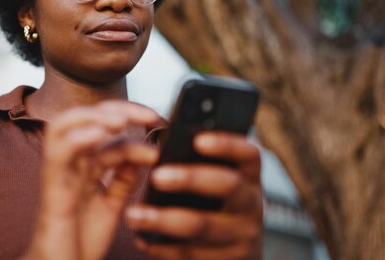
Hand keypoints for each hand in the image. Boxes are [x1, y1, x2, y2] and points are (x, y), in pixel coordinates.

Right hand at [25, 101, 160, 259]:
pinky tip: (102, 135)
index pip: (105, 128)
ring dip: (94, 117)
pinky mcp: (52, 191)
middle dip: (118, 109)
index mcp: (84, 166)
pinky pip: (59, 155)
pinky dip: (79, 139)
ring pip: (63, 126)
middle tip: (150, 116)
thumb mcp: (111, 206)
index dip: (132, 119)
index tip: (160, 123)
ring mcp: (59, 175)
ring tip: (123, 121)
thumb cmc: (80, 243)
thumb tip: (143, 152)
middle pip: (85, 119)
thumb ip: (122, 180)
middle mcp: (70, 165)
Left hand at [126, 132, 262, 259]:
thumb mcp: (219, 179)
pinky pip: (191, 253)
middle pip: (227, 186)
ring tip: (133, 214)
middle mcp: (251, 202)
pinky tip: (142, 238)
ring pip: (203, 226)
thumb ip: (197, 160)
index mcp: (248, 175)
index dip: (226, 144)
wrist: (236, 251)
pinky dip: (163, 247)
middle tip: (156, 176)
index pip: (248, 153)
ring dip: (164, 220)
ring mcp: (242, 234)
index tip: (198, 140)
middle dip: (190, 179)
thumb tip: (159, 136)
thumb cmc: (217, 202)